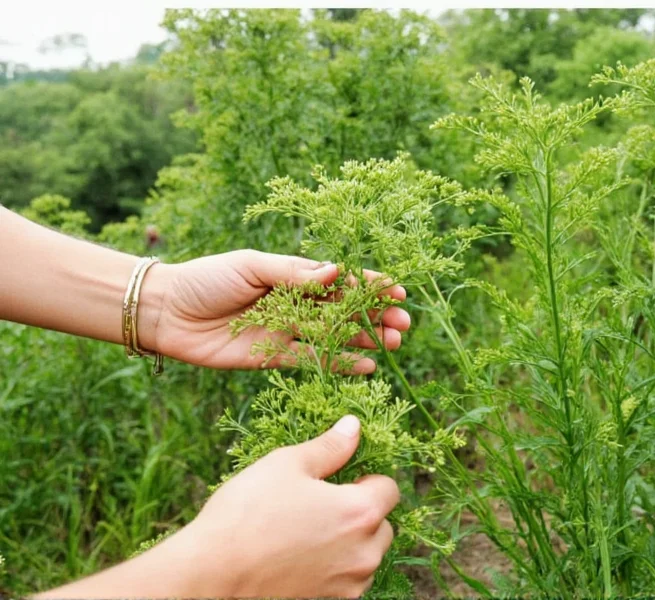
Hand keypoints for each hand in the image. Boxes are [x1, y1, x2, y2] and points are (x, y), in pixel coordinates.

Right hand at [36, 416, 398, 598]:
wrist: (210, 574)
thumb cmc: (247, 514)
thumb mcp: (287, 465)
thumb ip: (329, 447)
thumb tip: (353, 427)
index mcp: (360, 512)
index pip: (390, 489)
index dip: (366, 479)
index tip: (339, 480)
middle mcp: (364, 553)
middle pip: (383, 525)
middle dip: (361, 513)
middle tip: (320, 505)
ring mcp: (348, 586)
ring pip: (366, 556)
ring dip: (350, 543)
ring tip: (306, 532)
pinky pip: (346, 582)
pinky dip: (333, 569)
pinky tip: (299, 557)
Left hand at [138, 250, 410, 371]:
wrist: (167, 312)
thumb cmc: (207, 279)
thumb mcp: (251, 266)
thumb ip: (293, 274)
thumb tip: (336, 272)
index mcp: (292, 274)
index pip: (339, 279)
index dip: (369, 284)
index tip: (397, 290)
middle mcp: (295, 302)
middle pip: (345, 310)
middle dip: (376, 315)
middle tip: (403, 324)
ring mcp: (287, 330)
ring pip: (336, 336)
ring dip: (365, 339)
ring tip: (393, 344)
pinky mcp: (274, 357)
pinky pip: (314, 361)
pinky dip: (340, 363)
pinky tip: (366, 367)